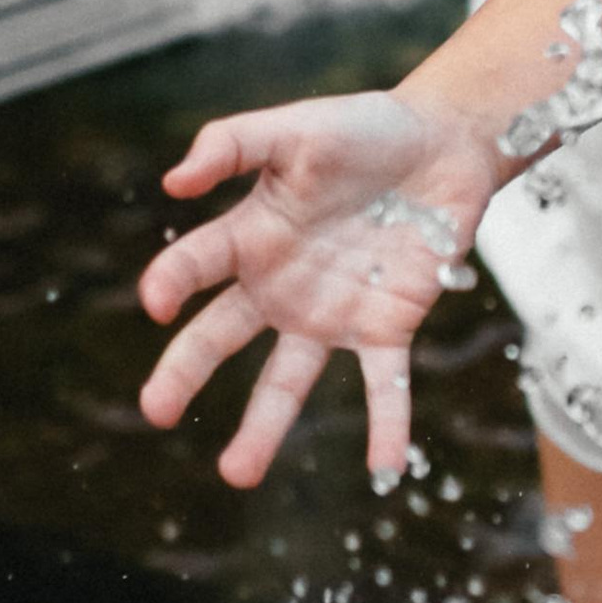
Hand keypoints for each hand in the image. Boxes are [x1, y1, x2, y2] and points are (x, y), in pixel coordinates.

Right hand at [136, 88, 504, 486]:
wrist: (445, 144)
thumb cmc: (366, 130)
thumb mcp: (297, 128)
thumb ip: (234, 144)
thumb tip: (173, 181)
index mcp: (254, 236)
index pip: (197, 266)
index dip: (172, 282)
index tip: (155, 301)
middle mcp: (283, 285)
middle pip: (222, 337)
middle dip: (184, 374)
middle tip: (155, 411)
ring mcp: (332, 313)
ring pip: (288, 381)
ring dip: (264, 428)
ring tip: (236, 473)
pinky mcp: (388, 326)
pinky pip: (385, 386)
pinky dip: (387, 426)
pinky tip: (384, 469)